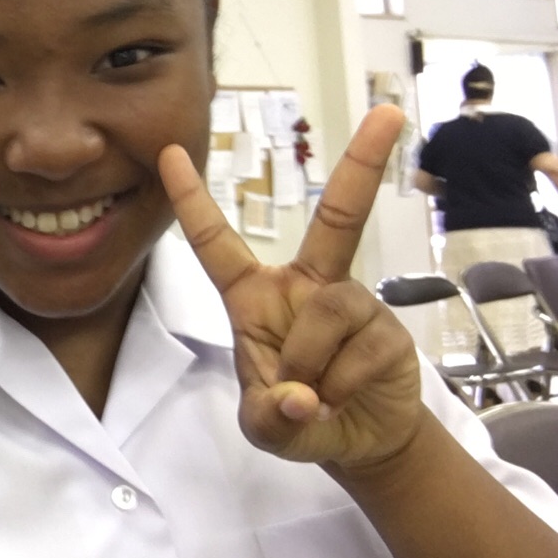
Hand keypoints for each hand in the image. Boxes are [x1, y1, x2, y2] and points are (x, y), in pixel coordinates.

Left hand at [157, 105, 422, 467]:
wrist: (358, 442)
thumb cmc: (296, 416)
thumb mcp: (264, 427)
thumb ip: (269, 418)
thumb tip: (298, 397)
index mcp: (255, 297)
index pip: (216, 243)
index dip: (192, 199)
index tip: (168, 152)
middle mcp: (306, 287)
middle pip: (336, 219)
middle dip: (364, 165)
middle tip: (389, 115)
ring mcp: (351, 303)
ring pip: (329, 313)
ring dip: (312, 365)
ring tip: (314, 394)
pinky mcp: (389, 329)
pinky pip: (361, 349)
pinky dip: (342, 385)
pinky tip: (340, 398)